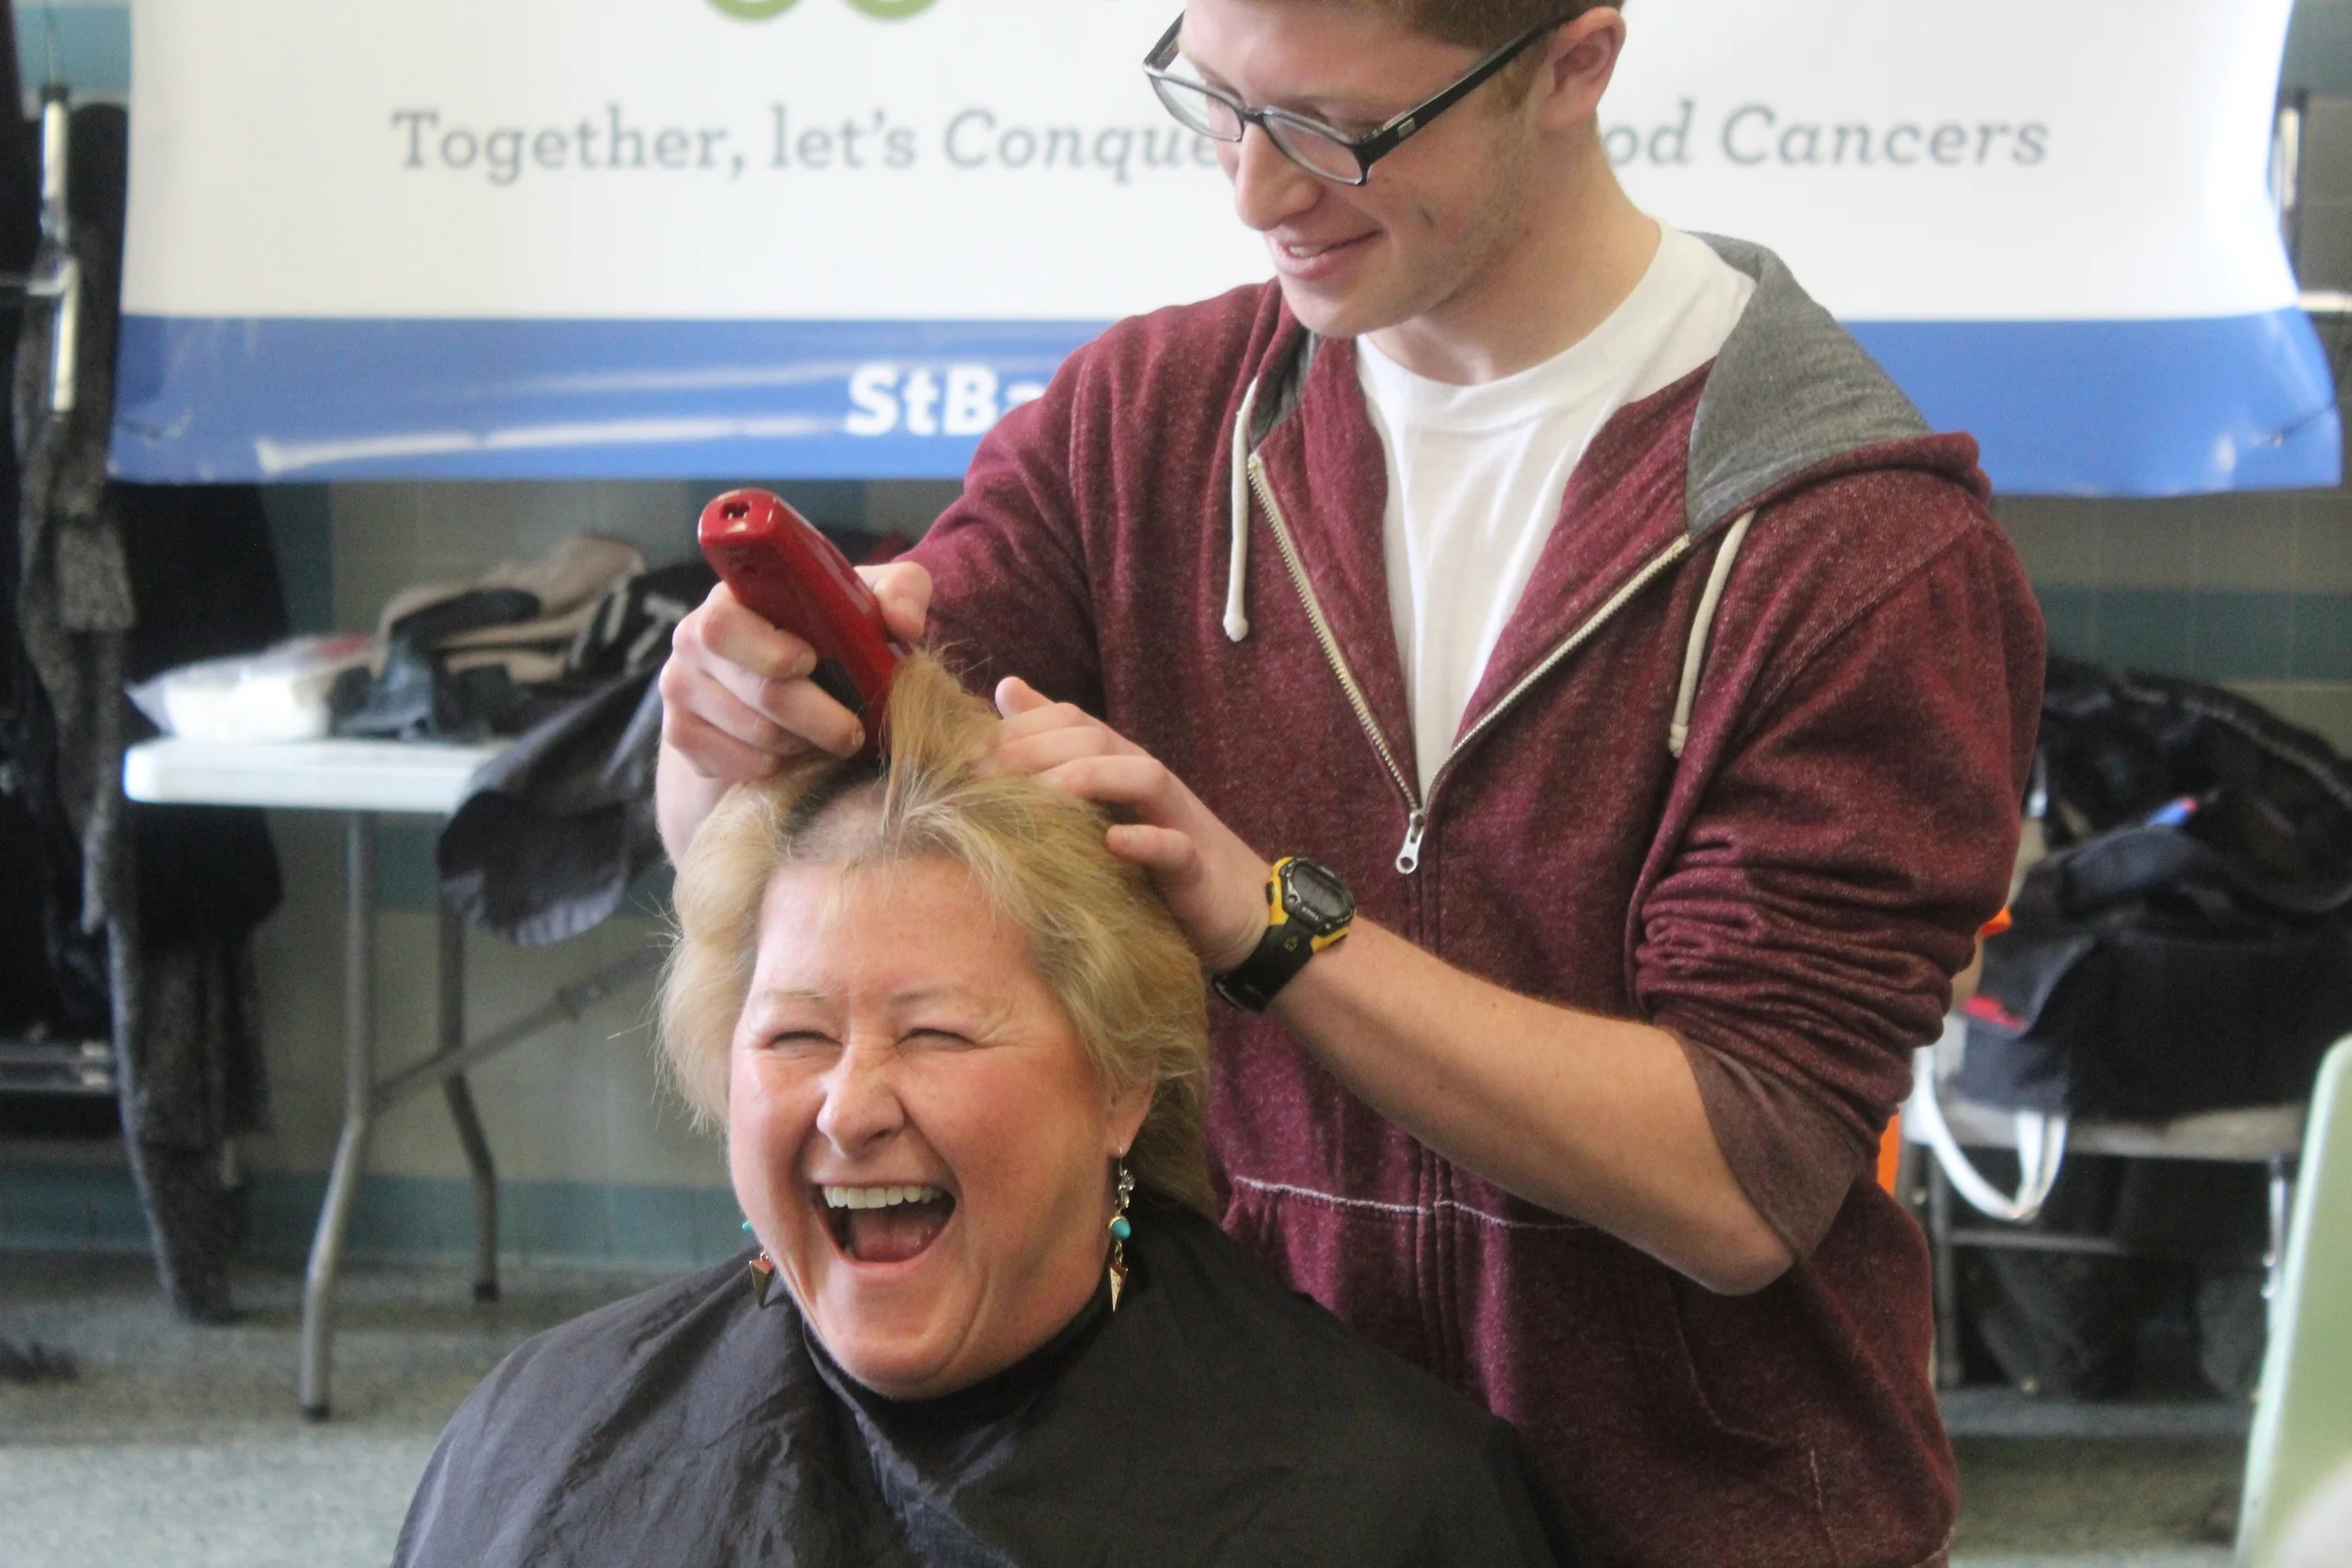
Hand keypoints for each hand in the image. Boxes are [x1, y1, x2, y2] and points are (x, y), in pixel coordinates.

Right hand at [658, 561, 931, 780]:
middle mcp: (693, 640)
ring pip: (750, 734)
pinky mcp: (681, 735)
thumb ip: (901, 593)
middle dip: (814, 717)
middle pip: (752, 690)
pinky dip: (774, 766)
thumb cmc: (832, 632)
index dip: (770, 652)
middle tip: (852, 732)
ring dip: (801, 743)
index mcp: (733, 598)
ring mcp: (681, 689)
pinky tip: (794, 753)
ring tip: (828, 738)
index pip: (725, 625)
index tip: (812, 662)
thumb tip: (904, 624)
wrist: (786, 688)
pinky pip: (733, 764)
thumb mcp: (871, 603)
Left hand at [988, 677, 1268, 972]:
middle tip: (980, 777)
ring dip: (1085, 779)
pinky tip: (1110, 843)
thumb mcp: (1100, 803)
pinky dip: (1144, 841)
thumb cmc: (1155, 858)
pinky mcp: (1196, 867)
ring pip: (1139, 775)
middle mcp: (1147, 779)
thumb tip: (1005, 689)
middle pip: (1095, 738)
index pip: (1068, 719)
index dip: (1017, 728)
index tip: (964, 757)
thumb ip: (1054, 748)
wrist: (1239, 910)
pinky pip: (1174, 846)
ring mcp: (1176, 818)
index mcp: (1119, 762)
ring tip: (1034, 800)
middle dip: (1034, 749)